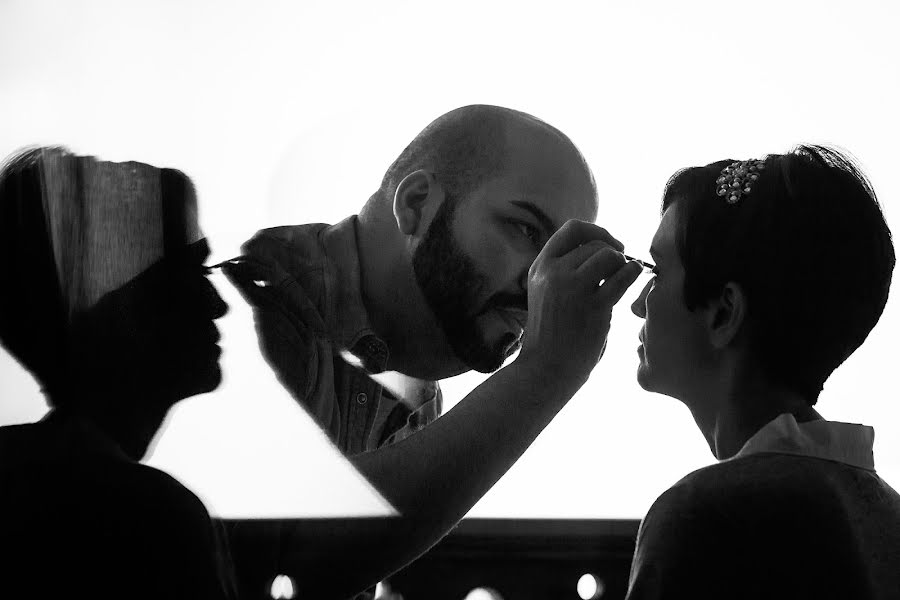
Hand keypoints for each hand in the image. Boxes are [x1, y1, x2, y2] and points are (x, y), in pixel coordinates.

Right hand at [517, 219, 641, 381]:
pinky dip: (634, 273)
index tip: (610, 245)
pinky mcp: (593, 306)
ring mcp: (572, 288)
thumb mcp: (546, 293)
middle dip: (614, 252)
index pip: (572, 229)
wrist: (546, 369)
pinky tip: (635, 279)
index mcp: (540, 267)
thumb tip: (602, 247)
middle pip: (595, 244)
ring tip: (625, 277)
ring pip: (609, 255)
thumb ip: (564, 270)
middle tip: (622, 269)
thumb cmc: (552, 333)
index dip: (597, 231)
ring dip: (623, 263)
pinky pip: (622, 276)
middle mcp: (553, 273)